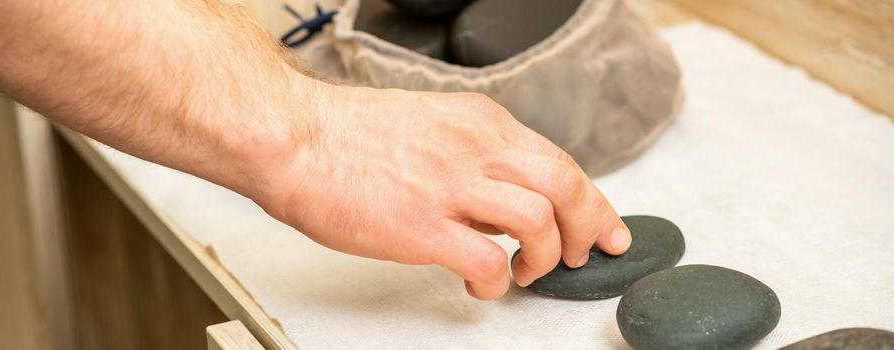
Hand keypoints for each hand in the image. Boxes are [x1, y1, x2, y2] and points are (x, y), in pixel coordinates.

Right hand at [256, 82, 631, 299]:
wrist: (291, 138)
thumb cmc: (345, 135)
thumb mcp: (430, 125)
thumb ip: (472, 156)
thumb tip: (500, 196)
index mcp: (480, 122)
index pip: (560, 160)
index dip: (592, 201)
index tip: (602, 227)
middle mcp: (476, 148)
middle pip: (567, 185)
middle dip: (588, 228)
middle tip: (579, 256)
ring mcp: (451, 186)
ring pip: (540, 221)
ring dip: (544, 257)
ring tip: (522, 271)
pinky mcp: (423, 225)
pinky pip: (490, 259)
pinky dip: (497, 281)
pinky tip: (480, 281)